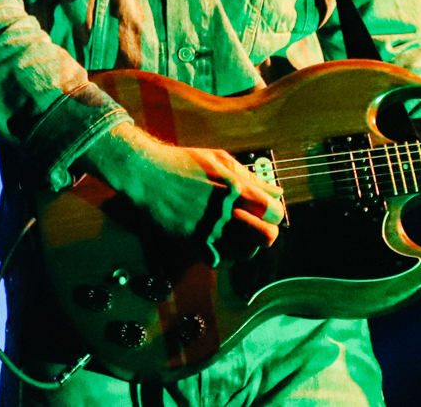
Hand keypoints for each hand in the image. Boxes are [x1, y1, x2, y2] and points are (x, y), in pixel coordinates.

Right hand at [79, 122, 284, 251]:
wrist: (144, 176)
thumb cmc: (181, 163)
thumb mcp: (218, 159)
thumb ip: (248, 176)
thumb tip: (275, 191)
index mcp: (235, 188)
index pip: (274, 210)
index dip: (274, 212)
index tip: (266, 211)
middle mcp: (226, 211)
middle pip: (267, 236)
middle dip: (267, 232)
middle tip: (258, 227)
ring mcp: (210, 230)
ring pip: (246, 252)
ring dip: (246, 244)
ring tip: (237, 235)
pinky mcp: (192, 243)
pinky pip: (219, 260)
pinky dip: (221, 254)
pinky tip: (216, 241)